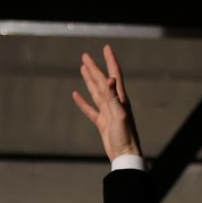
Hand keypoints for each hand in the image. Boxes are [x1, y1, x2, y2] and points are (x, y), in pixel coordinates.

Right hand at [70, 45, 140, 161]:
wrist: (125, 155)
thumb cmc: (125, 136)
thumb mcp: (119, 115)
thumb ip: (113, 97)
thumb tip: (109, 78)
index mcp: (120, 99)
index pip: (114, 74)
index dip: (110, 60)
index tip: (106, 48)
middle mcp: (114, 103)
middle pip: (101, 81)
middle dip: (94, 68)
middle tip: (85, 56)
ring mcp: (107, 112)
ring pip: (95, 92)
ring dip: (89, 80)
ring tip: (82, 69)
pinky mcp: (102, 122)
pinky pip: (90, 109)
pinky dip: (82, 102)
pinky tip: (76, 94)